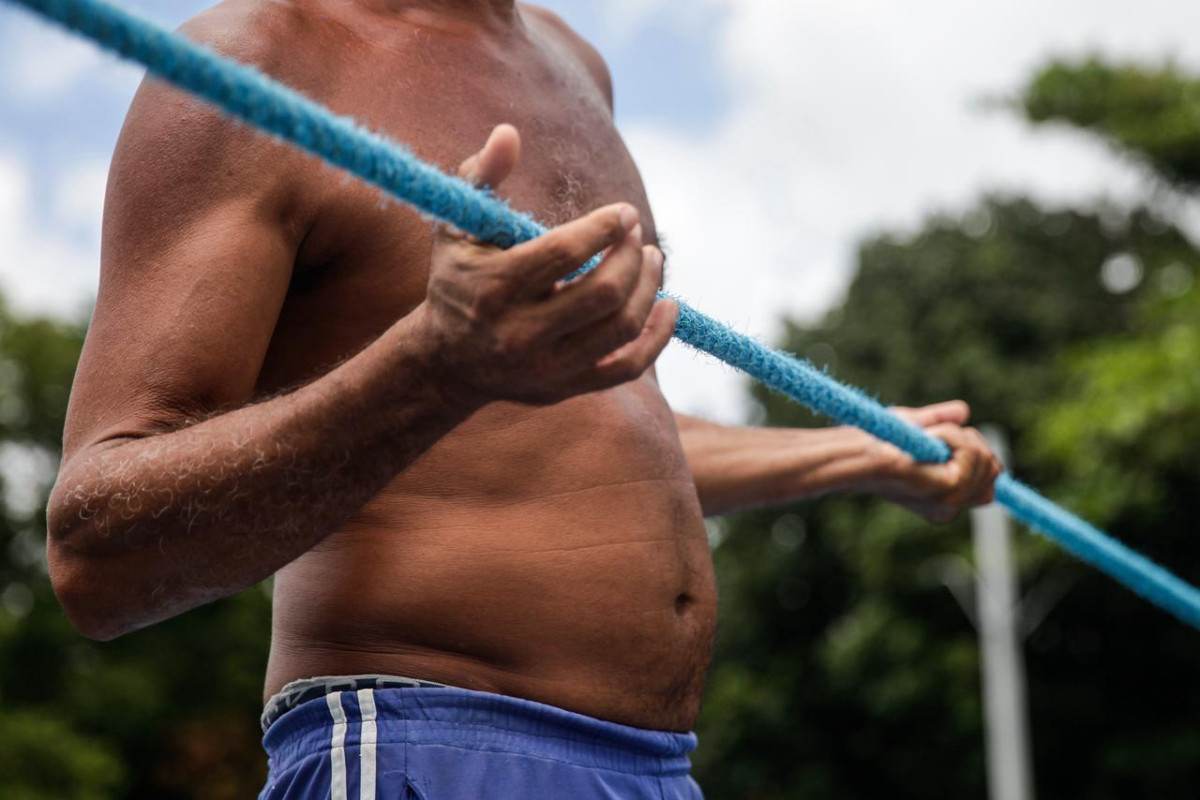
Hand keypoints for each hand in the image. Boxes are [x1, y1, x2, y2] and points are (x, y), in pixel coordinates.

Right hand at [415, 124, 676, 406]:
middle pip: (602, 294)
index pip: (563, 254)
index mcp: (493, 288)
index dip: (603, 229)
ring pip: (620, 328)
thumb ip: (482, 176)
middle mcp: (519, 334)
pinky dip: (657, 336)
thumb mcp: (457, 226)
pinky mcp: (565, 388)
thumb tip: (509, 132)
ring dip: (648, 288)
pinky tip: (667, 305)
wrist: (446, 362)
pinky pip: (627, 368)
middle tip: (636, 233)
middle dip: (629, 257)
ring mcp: (546, 368)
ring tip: (650, 258)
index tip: (622, 212)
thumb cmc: (458, 277)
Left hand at [862, 401, 1002, 522]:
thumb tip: (962, 411)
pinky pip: (972, 454)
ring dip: (958, 436)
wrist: (856, 450)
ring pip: (987, 460)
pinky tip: (926, 437)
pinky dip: (951, 436)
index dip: (975, 450)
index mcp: (943, 499)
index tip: (945, 434)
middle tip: (933, 433)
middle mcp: (949, 507)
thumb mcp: (916, 427)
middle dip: (972, 442)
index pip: (989, 478)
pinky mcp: (947, 489)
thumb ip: (940, 422)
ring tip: (925, 436)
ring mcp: (950, 502)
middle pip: (994, 470)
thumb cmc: (875, 440)